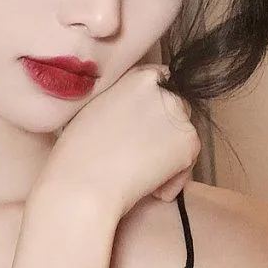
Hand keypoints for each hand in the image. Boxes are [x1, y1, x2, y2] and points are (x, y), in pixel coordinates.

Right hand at [32, 64, 200, 218]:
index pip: (159, 81)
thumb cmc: (78, 152)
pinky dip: (175, 178)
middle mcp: (163, 91)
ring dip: (169, 156)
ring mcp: (179, 116)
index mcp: (137, 77)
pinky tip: (153, 191)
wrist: (85, 183)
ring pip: (182, 137)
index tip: (143, 124)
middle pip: (175, 109)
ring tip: (143, 177)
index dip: (152, 106)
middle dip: (163, 130)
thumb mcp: (94, 108)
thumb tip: (133, 111)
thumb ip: (120, 101)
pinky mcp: (189, 143)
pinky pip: (188, 162)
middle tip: (141, 155)